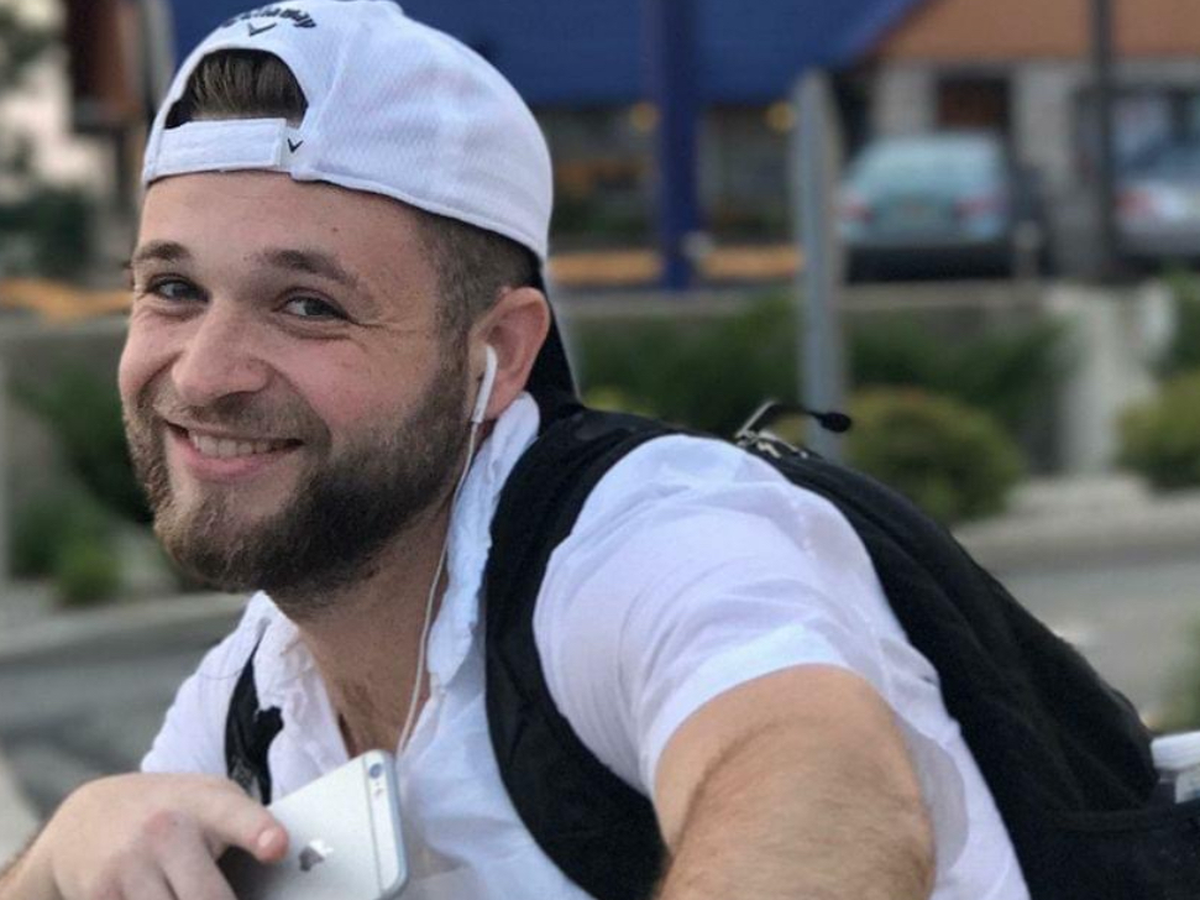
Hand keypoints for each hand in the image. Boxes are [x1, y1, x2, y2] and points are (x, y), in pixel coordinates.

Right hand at [29, 773, 286, 899]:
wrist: (87, 817)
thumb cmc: (170, 812)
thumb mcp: (208, 799)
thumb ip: (245, 828)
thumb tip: (281, 864)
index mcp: (204, 803)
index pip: (235, 816)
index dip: (258, 832)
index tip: (276, 847)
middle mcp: (164, 830)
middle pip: (207, 898)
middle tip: (236, 899)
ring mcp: (128, 864)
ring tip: (188, 892)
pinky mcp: (100, 894)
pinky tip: (160, 896)